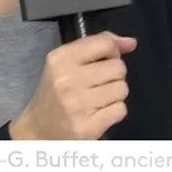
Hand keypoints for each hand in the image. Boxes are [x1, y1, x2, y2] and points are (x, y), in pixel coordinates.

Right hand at [9, 31, 136, 139]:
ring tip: (98, 98)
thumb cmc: (57, 92)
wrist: (40, 129)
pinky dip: (114, 111)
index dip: (113, 51)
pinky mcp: (88, 126)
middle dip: (114, 75)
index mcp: (61, 59)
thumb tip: (130, 42)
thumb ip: (98, 46)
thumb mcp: (68, 62)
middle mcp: (67, 80)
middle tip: (98, 83)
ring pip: (122, 89)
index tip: (105, 59)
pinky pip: (121, 110)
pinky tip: (99, 112)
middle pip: (118, 67)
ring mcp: (77, 105)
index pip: (104, 43)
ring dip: (115, 94)